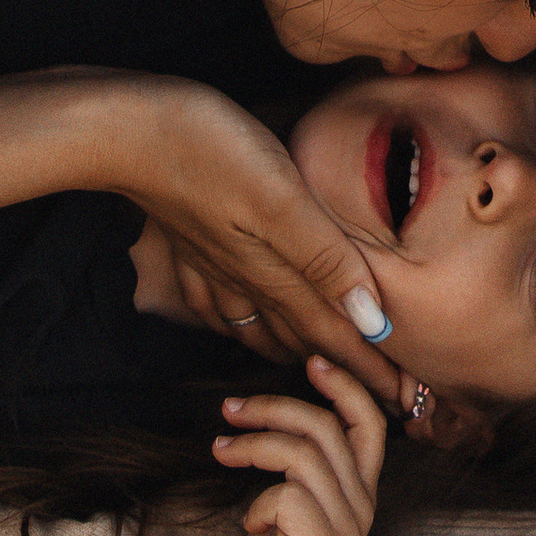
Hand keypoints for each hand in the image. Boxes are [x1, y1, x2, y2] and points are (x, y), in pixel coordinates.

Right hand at [121, 79, 401, 405]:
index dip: (375, 368)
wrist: (125, 131)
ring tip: (317, 367)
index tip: (410, 403)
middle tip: (377, 395)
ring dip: (293, 349)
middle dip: (342, 368)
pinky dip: (237, 322)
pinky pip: (216, 302)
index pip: (335, 332)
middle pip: (303, 335)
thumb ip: (325, 258)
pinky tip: (239, 320)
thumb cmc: (209, 152)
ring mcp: (212, 263)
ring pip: (260, 324)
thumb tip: (372, 319)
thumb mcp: (282, 200)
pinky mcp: (189, 241)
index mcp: (274, 272)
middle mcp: (245, 278)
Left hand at [197, 359, 385, 535]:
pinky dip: (258, 500)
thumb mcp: (286, 504)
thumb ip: (299, 465)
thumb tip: (277, 411)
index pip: (371, 426)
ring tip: (222, 450)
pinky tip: (248, 524)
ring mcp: (347, 533)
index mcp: (358, 494)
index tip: (312, 362)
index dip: (345, 388)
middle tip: (231, 408)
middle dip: (274, 407)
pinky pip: (288, 496)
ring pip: (305, 454)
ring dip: (254, 443)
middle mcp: (362, 510)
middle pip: (328, 428)